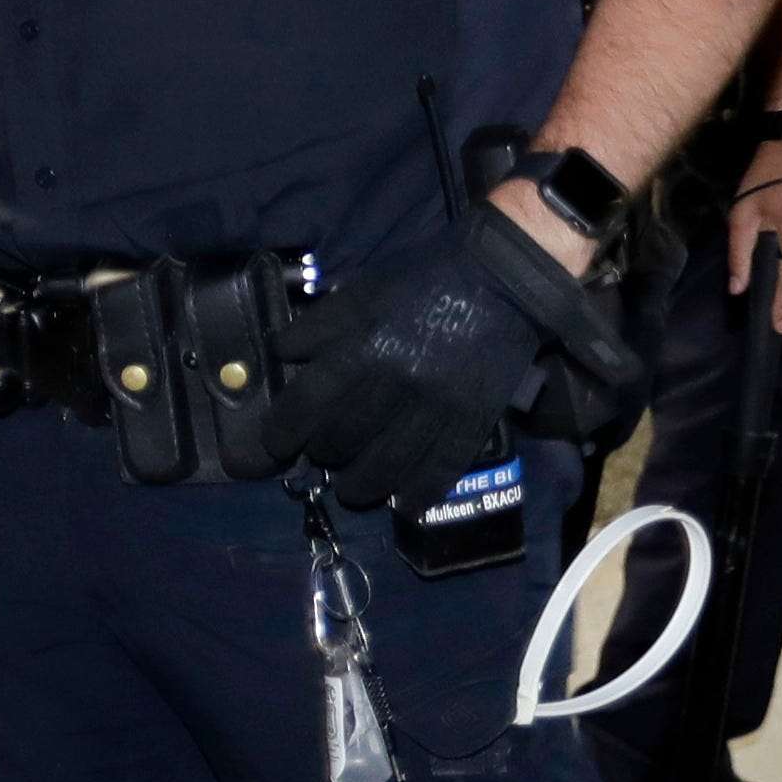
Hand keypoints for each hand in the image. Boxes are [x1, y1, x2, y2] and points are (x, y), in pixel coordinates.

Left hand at [277, 203, 636, 507]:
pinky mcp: (471, 424)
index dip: (282, 434)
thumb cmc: (423, 283)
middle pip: (340, 444)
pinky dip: (415, 496)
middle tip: (321, 455)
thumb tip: (279, 356)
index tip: (278, 444)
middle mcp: (396, 385)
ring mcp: (437, 410)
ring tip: (352, 487)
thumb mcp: (360, 293)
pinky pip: (437, 474)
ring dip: (359, 487)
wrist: (503, 280)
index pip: (305, 408)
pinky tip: (402, 502)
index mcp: (363, 348)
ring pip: (383, 470)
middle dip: (321, 456)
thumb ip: (316, 329)